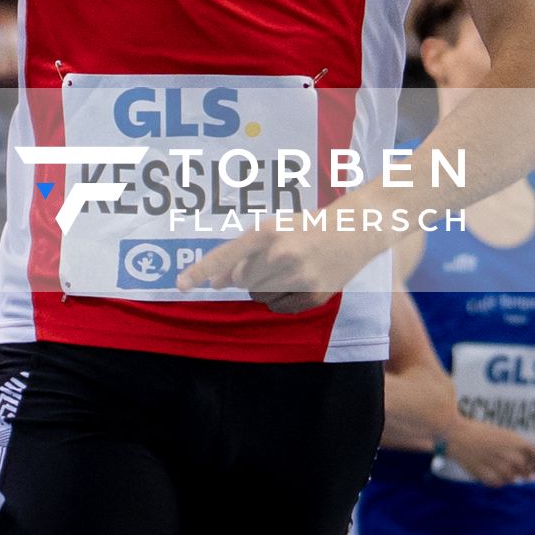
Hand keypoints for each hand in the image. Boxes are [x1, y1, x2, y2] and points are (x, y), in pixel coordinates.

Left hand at [174, 214, 384, 311]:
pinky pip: (279, 307)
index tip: (180, 285)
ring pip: (259, 296)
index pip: (225, 256)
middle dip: (248, 276)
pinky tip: (298, 282)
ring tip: (287, 270)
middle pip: (242, 281)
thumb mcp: (272, 230)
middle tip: (271, 262)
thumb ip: (242, 254)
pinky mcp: (314, 295)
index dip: (200, 271)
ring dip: (264, 288)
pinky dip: (281, 299)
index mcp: (266, 232)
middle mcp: (280, 254)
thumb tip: (216, 282)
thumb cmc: (305, 227)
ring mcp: (298, 276)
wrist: (354, 231)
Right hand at [447, 418, 534, 486]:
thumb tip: (532, 463)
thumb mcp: (505, 435)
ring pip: (513, 479)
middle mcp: (516, 460)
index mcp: (521, 446)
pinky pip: (500, 483)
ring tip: (493, 461)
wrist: (458, 435)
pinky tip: (486, 466)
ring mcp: (504, 471)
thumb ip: (521, 449)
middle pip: (528, 473)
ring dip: (508, 473)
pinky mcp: (491, 480)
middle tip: (508, 460)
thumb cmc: (481, 431)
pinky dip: (496, 478)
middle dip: (522, 469)